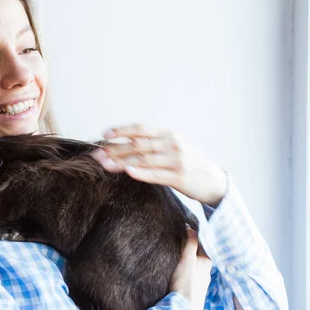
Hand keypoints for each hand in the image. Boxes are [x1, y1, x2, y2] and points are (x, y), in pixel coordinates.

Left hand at [90, 123, 227, 205]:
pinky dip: (141, 173)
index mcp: (169, 134)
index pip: (141, 129)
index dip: (122, 130)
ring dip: (121, 162)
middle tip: (97, 154)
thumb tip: (121, 142)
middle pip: (138, 145)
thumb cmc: (187, 162)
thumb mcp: (172, 146)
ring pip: (143, 160)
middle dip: (115, 149)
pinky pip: (156, 175)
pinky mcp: (179, 177)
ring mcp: (176, 160)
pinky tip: (128, 172)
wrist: (213, 180)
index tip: (104, 134)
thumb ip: (151, 143)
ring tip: (104, 164)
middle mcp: (173, 144)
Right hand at [169, 228, 211, 309]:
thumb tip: (190, 227)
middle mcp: (205, 271)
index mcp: (206, 261)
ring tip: (171, 259)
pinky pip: (188, 277)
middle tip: (171, 244)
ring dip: (183, 262)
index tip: (176, 231)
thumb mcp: (187, 259)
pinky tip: (174, 275)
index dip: (187, 236)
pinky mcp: (193, 292)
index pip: (197, 243)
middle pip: (194, 254)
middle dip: (185, 249)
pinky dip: (182, 273)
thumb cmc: (185, 285)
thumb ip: (190, 242)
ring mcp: (200, 282)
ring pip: (191, 266)